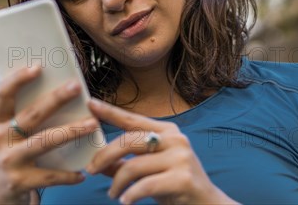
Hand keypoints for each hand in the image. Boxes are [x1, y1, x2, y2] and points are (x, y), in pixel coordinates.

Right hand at [0, 65, 98, 204]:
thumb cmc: (9, 160)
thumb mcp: (7, 138)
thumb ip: (23, 118)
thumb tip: (58, 91)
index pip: (2, 94)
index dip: (18, 79)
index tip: (38, 66)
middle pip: (30, 114)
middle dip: (55, 99)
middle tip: (76, 87)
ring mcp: (7, 161)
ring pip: (44, 141)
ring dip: (71, 131)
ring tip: (92, 124)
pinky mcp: (18, 183)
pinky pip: (50, 175)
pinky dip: (69, 174)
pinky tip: (83, 172)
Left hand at [86, 99, 237, 204]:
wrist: (207, 204)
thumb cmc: (174, 184)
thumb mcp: (149, 169)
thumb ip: (125, 163)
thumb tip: (97, 162)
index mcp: (166, 131)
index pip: (132, 119)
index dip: (110, 111)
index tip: (90, 104)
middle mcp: (175, 139)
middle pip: (128, 141)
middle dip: (104, 156)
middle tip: (91, 170)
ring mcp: (181, 158)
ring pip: (133, 166)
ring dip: (117, 183)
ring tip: (113, 194)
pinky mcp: (183, 178)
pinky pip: (145, 185)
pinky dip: (130, 195)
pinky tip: (126, 201)